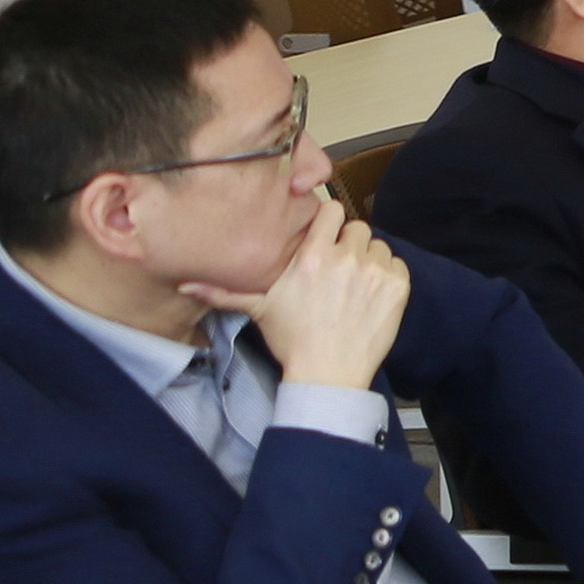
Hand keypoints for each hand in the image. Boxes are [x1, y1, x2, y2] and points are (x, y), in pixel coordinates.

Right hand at [193, 191, 408, 393]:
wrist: (328, 373)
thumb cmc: (292, 340)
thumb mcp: (259, 310)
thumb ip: (225, 292)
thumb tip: (185, 285)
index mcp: (312, 257)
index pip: (331, 210)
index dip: (328, 221)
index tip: (324, 235)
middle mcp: (345, 258)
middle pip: (356, 227)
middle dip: (348, 242)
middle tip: (338, 266)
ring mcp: (374, 271)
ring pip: (377, 245)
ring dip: (368, 258)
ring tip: (353, 284)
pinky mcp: (398, 286)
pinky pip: (397, 264)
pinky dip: (387, 275)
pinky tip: (370, 295)